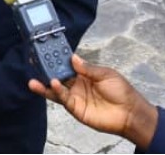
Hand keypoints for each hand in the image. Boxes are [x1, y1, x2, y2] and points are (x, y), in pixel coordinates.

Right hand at [28, 54, 157, 147]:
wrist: (130, 112)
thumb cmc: (121, 91)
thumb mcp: (106, 74)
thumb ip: (88, 68)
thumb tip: (73, 58)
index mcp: (85, 75)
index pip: (67, 66)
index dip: (58, 60)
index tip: (47, 52)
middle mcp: (77, 86)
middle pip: (58, 78)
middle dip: (47, 72)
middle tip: (35, 65)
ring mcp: (76, 98)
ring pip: (56, 90)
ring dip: (45, 85)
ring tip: (34, 79)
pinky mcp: (76, 109)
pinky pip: (64, 100)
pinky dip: (57, 92)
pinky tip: (53, 84)